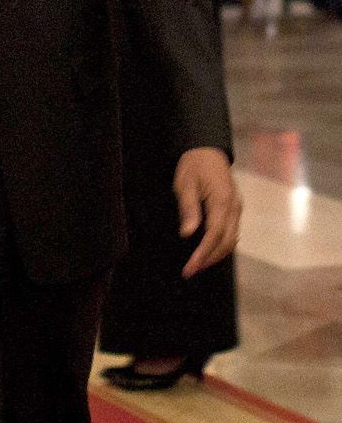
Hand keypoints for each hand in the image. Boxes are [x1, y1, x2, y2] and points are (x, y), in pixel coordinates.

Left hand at [174, 148, 240, 277]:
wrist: (207, 150)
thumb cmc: (194, 166)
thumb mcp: (185, 184)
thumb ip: (188, 208)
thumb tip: (188, 233)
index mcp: (222, 201)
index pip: (214, 235)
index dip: (202, 254)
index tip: (190, 268)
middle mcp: (234, 207)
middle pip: (226, 242)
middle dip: (209, 260)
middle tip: (189, 272)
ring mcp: (237, 209)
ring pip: (232, 240)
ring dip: (216, 255)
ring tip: (197, 266)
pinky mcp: (235, 209)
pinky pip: (232, 233)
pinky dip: (221, 246)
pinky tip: (207, 252)